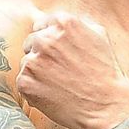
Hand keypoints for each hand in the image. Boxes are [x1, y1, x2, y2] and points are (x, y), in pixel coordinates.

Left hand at [17, 12, 128, 128]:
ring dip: (38, 72)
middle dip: (42, 55)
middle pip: (31, 43)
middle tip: (60, 70)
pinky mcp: (25, 82)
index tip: (57, 53)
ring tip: (59, 84)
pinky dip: (34, 88)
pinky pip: (23, 81)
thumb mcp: (99, 36)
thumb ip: (76, 24)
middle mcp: (45, 39)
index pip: (41, 25)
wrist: (106, 106)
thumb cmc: (106, 73)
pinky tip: (53, 93)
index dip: (49, 40)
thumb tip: (58, 23)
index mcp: (62, 23)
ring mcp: (33, 61)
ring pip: (26, 62)